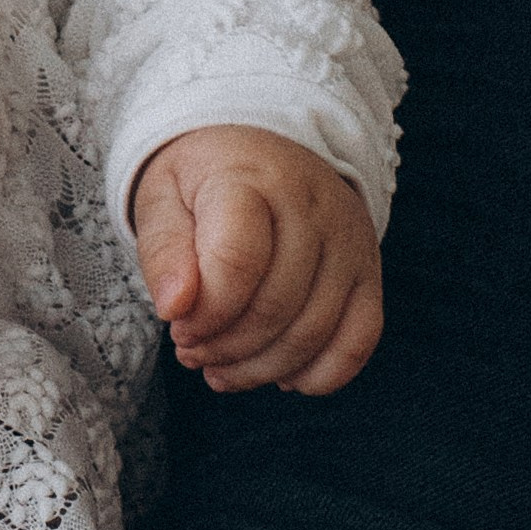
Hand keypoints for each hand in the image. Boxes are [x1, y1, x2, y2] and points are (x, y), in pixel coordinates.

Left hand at [131, 125, 381, 393]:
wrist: (263, 153)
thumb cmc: (204, 183)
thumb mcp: (162, 200)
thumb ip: (163, 252)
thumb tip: (175, 308)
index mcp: (253, 180)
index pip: (239, 261)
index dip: (205, 312)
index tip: (178, 325)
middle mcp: (313, 209)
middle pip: (276, 306)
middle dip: (224, 346)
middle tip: (191, 350)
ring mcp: (350, 242)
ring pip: (315, 331)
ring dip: (260, 368)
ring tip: (220, 367)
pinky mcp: (368, 273)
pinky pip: (359, 340)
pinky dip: (319, 375)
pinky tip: (279, 376)